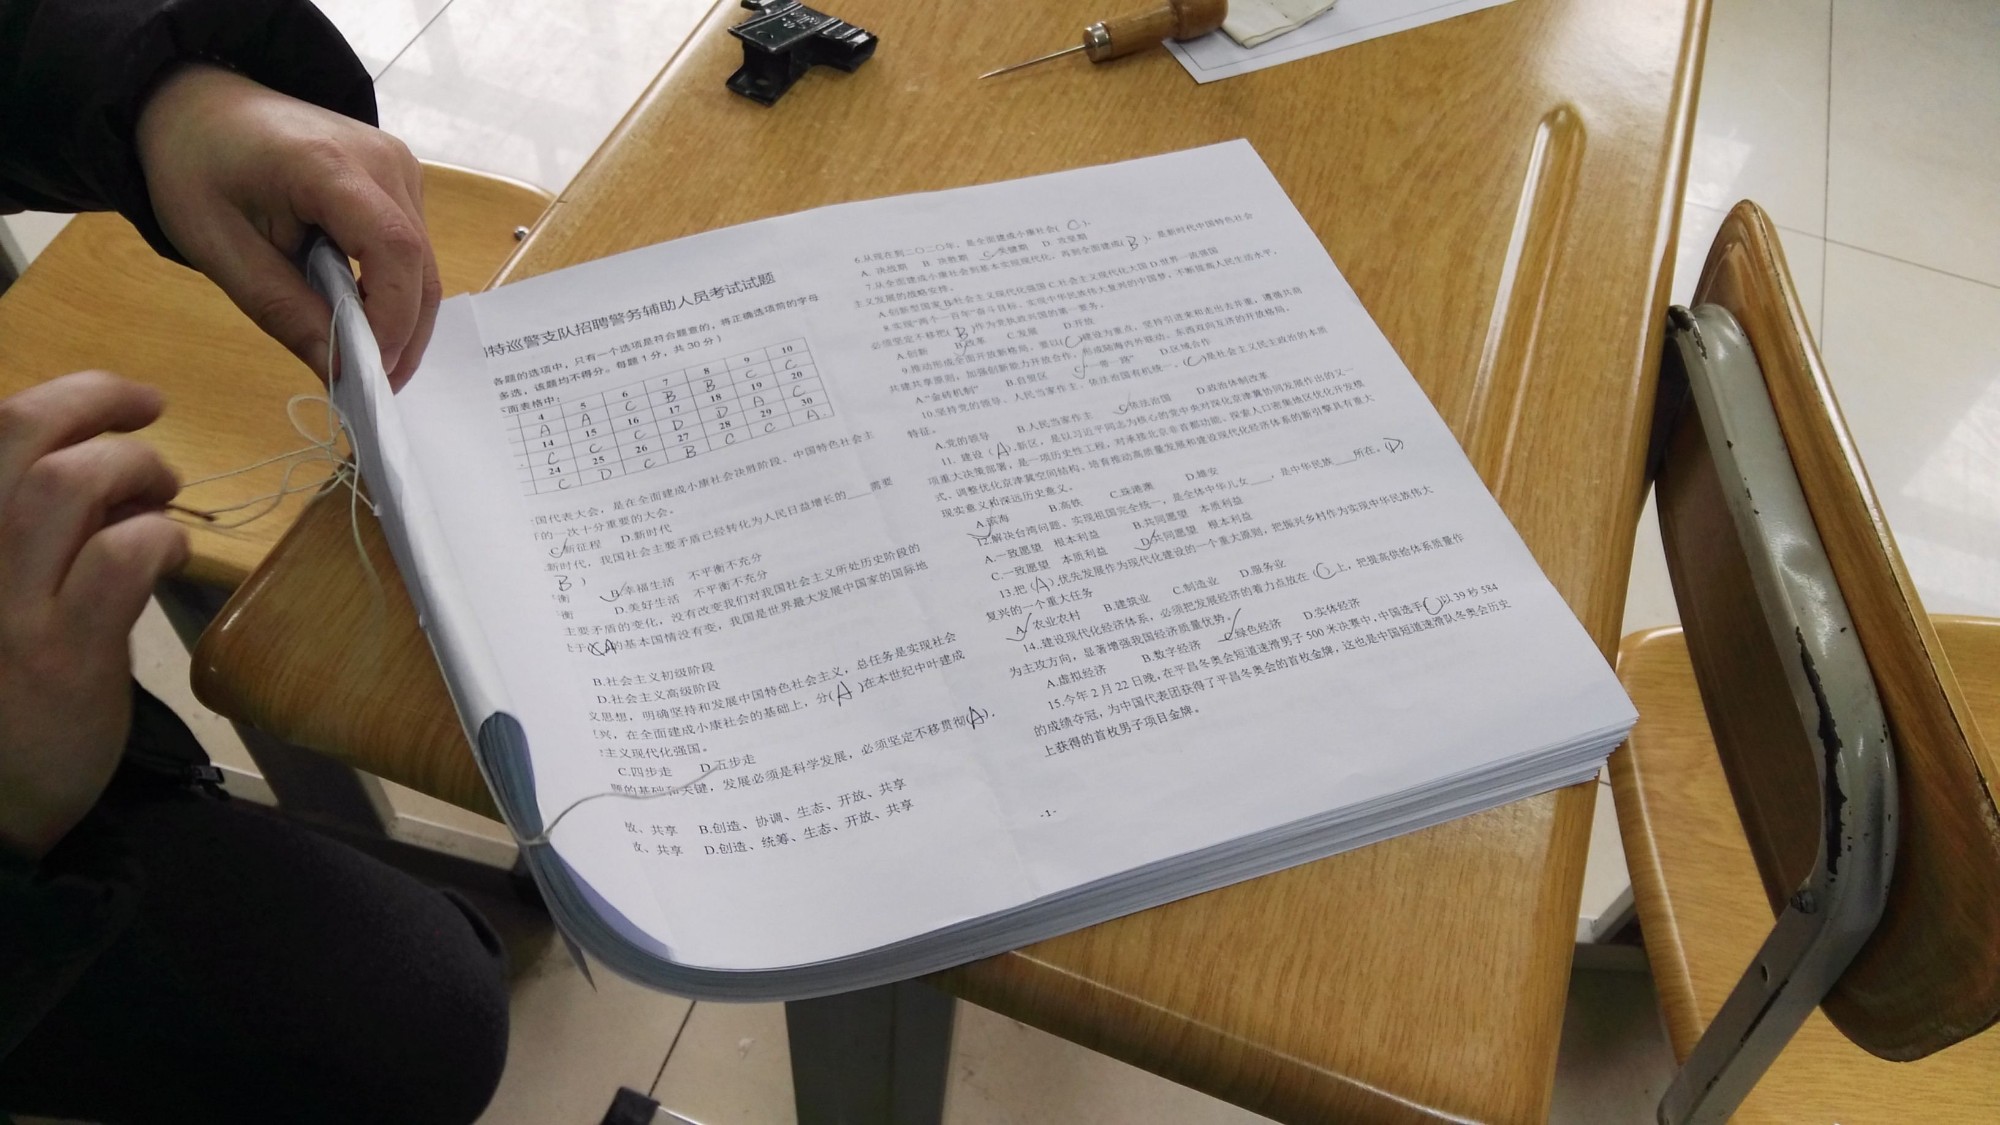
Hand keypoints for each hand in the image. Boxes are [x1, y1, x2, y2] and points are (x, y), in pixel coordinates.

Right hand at [0, 373, 187, 858]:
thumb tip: (104, 459)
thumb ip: (39, 527)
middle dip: (93, 399)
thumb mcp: (8, 587)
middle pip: (16, 431)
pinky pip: (120, 558)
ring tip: (160, 489)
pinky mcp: (57, 653)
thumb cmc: (4, 686)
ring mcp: (1, 604)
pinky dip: (159, 536)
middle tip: (146, 406)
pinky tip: (171, 550)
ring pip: (65, 483)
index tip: (110, 402)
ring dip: (131, 467)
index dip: (58, 398)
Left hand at [135, 65, 439, 388]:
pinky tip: (361, 316)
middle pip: (420, 264)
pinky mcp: (401, 179)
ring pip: (424, 263)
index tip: (369, 375)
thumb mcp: (219, 250)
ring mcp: (399, 166)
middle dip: (404, 335)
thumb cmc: (195, 168)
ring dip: (401, 318)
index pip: (392, 249)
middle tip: (373, 390)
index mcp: (327, 163)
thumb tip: (341, 373)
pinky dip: (394, 292)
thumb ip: (283, 311)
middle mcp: (383, 160)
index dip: (392, 318)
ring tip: (362, 358)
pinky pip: (413, 249)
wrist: (199, 104)